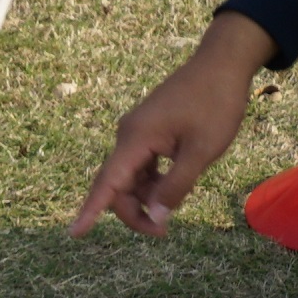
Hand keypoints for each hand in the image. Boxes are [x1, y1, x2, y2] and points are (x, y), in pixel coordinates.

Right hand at [70, 13, 276, 240]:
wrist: (222, 64)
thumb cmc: (216, 104)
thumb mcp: (202, 151)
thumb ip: (176, 186)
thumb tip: (155, 215)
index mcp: (137, 137)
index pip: (108, 182)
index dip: (91, 210)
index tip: (75, 233)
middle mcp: (129, 134)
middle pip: (118, 184)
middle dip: (135, 211)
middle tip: (164, 230)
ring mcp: (138, 131)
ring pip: (131, 176)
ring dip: (147, 196)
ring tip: (176, 204)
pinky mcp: (148, 130)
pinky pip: (142, 165)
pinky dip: (154, 181)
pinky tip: (175, 185)